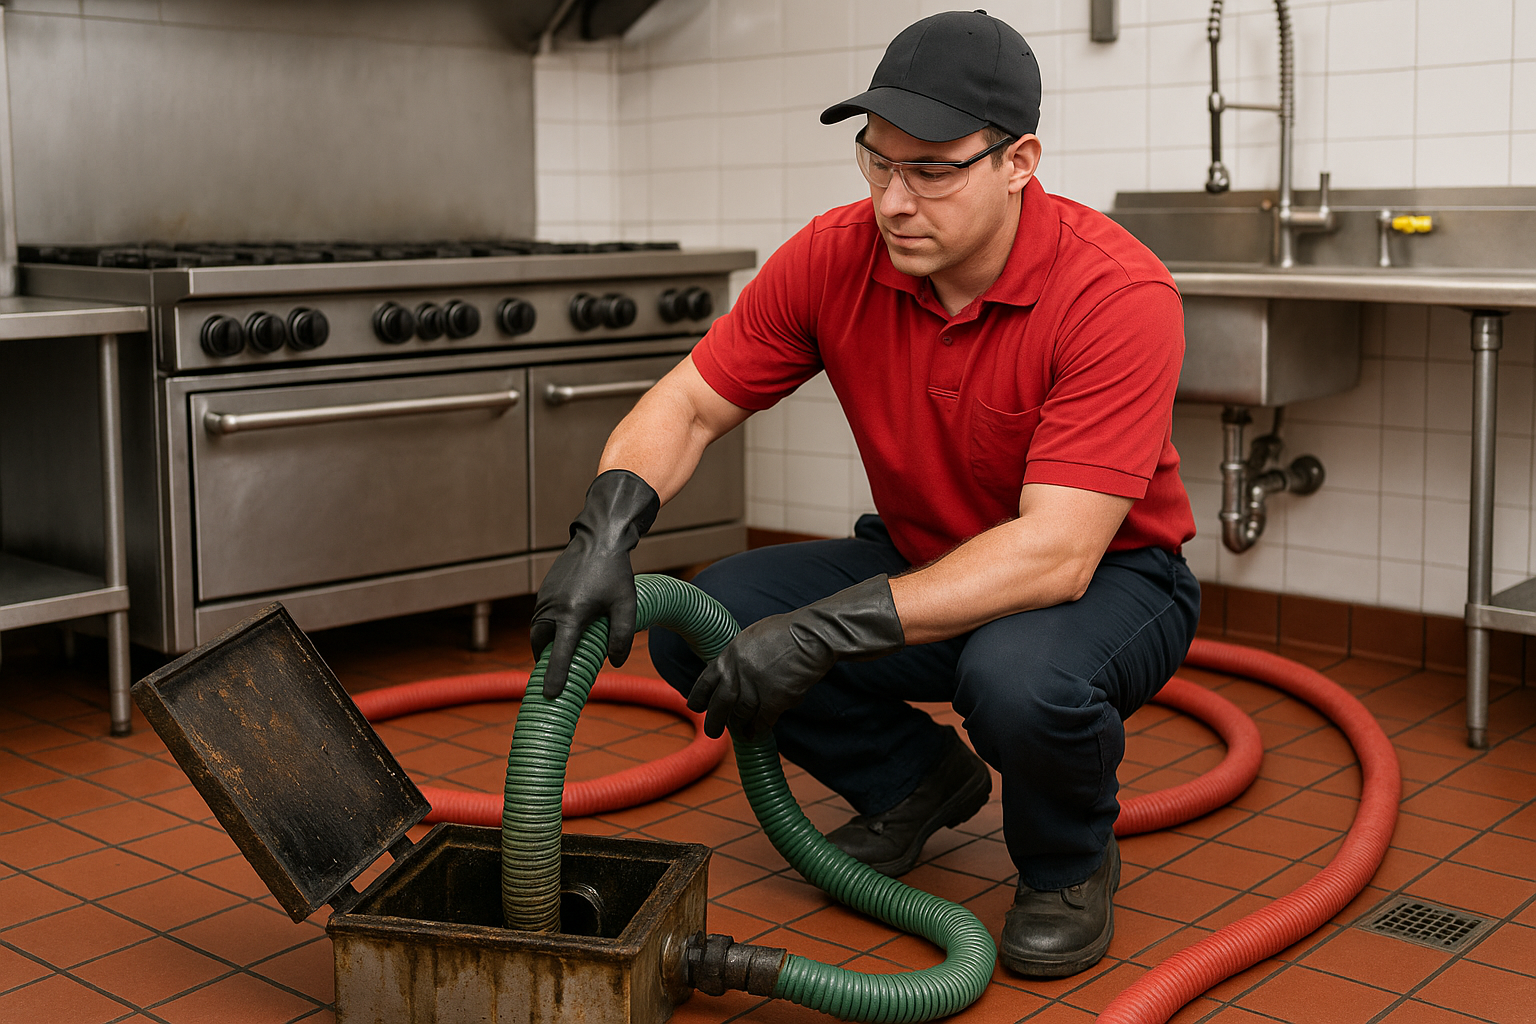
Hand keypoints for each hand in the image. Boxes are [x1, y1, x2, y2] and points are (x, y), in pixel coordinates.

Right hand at [531, 470, 659, 697]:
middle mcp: (552, 608)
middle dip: (546, 661)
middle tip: (557, 675)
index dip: (554, 676)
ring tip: (562, 653)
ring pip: (537, 632)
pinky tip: (565, 628)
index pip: (559, 654)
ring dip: (546, 645)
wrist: (599, 539)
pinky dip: (547, 629)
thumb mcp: (626, 605)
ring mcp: (544, 599)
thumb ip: (622, 636)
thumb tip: (616, 662)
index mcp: (572, 615)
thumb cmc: (615, 573)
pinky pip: (540, 618)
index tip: (549, 695)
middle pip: (540, 646)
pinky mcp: (544, 591)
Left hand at [687, 575, 904, 738]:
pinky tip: (758, 734)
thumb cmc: (788, 632)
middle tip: (713, 732)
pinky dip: (760, 730)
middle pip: (719, 705)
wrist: (813, 635)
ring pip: (741, 716)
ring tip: (742, 734)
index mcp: (729, 654)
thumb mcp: (753, 637)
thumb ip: (739, 656)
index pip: (705, 681)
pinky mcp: (774, 699)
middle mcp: (737, 672)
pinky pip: (763, 721)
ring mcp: (755, 686)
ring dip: (740, 727)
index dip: (699, 697)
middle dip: (714, 721)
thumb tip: (732, 670)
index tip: (695, 706)